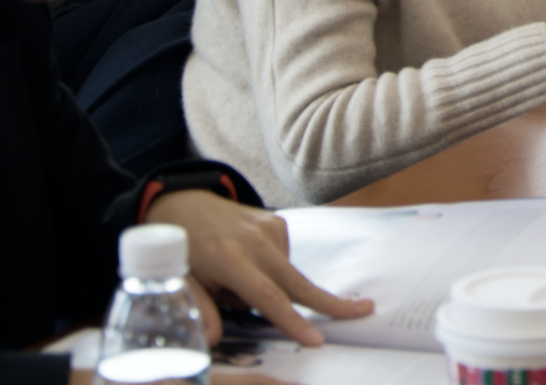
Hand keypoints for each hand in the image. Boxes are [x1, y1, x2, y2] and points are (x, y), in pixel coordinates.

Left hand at [144, 189, 373, 346]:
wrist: (184, 203)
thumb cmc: (181, 248)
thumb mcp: (181, 281)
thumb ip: (199, 309)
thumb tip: (212, 341)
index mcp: (230, 260)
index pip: (266, 297)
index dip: (291, 320)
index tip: (315, 338)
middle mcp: (256, 242)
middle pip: (298, 283)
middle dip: (331, 302)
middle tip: (365, 311)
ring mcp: (270, 229)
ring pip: (288, 275)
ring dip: (275, 290)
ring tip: (232, 284)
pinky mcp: (277, 222)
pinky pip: (283, 259)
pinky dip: (272, 272)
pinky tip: (247, 265)